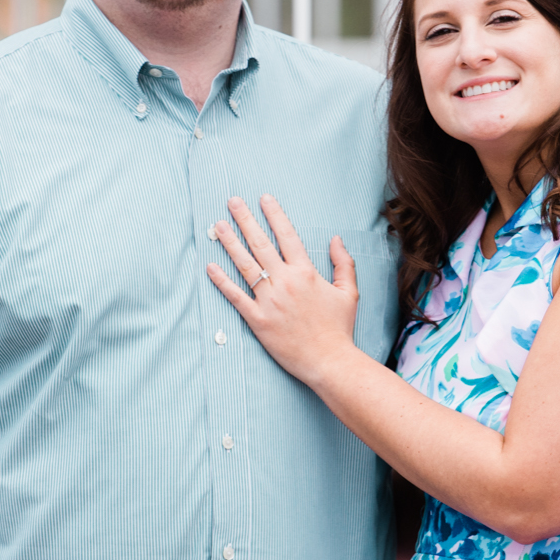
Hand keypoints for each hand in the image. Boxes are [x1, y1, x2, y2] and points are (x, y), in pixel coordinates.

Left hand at [207, 196, 361, 385]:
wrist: (330, 360)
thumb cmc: (339, 328)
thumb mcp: (349, 292)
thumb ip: (342, 264)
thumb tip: (336, 239)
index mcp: (306, 273)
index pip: (287, 235)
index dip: (274, 214)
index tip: (264, 198)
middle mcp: (285, 282)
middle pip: (261, 244)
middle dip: (245, 219)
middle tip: (232, 201)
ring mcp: (268, 300)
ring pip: (245, 265)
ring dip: (229, 243)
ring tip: (218, 226)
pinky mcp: (257, 320)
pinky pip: (235, 296)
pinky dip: (222, 281)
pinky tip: (210, 266)